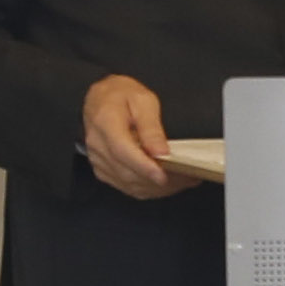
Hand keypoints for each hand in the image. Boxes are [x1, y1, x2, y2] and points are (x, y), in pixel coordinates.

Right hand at [80, 75, 180, 201]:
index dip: (144, 167)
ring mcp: (99, 160)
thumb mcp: (142, 100)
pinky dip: (149, 189)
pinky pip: (127, 187)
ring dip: (157, 188)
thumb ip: (151, 127)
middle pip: (128, 173)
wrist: (100, 99)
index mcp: (105, 123)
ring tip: (183, 181)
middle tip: (186, 178)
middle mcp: (98, 145)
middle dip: (159, 181)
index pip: (123, 151)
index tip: (164, 175)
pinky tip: (168, 184)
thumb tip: (161, 152)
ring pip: (129, 185)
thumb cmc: (120, 95)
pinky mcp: (104, 170)